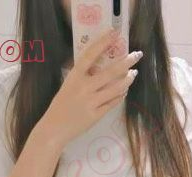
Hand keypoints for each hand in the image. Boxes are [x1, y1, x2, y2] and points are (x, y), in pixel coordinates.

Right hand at [43, 29, 142, 145]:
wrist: (54, 128)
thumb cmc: (61, 105)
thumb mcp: (68, 85)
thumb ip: (83, 76)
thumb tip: (100, 66)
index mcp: (75, 76)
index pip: (91, 54)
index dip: (104, 42)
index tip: (115, 33)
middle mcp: (84, 87)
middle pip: (110, 72)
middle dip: (126, 62)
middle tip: (137, 55)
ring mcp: (91, 102)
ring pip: (116, 88)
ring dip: (127, 80)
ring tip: (133, 74)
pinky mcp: (96, 115)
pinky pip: (113, 103)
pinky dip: (120, 95)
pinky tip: (124, 91)